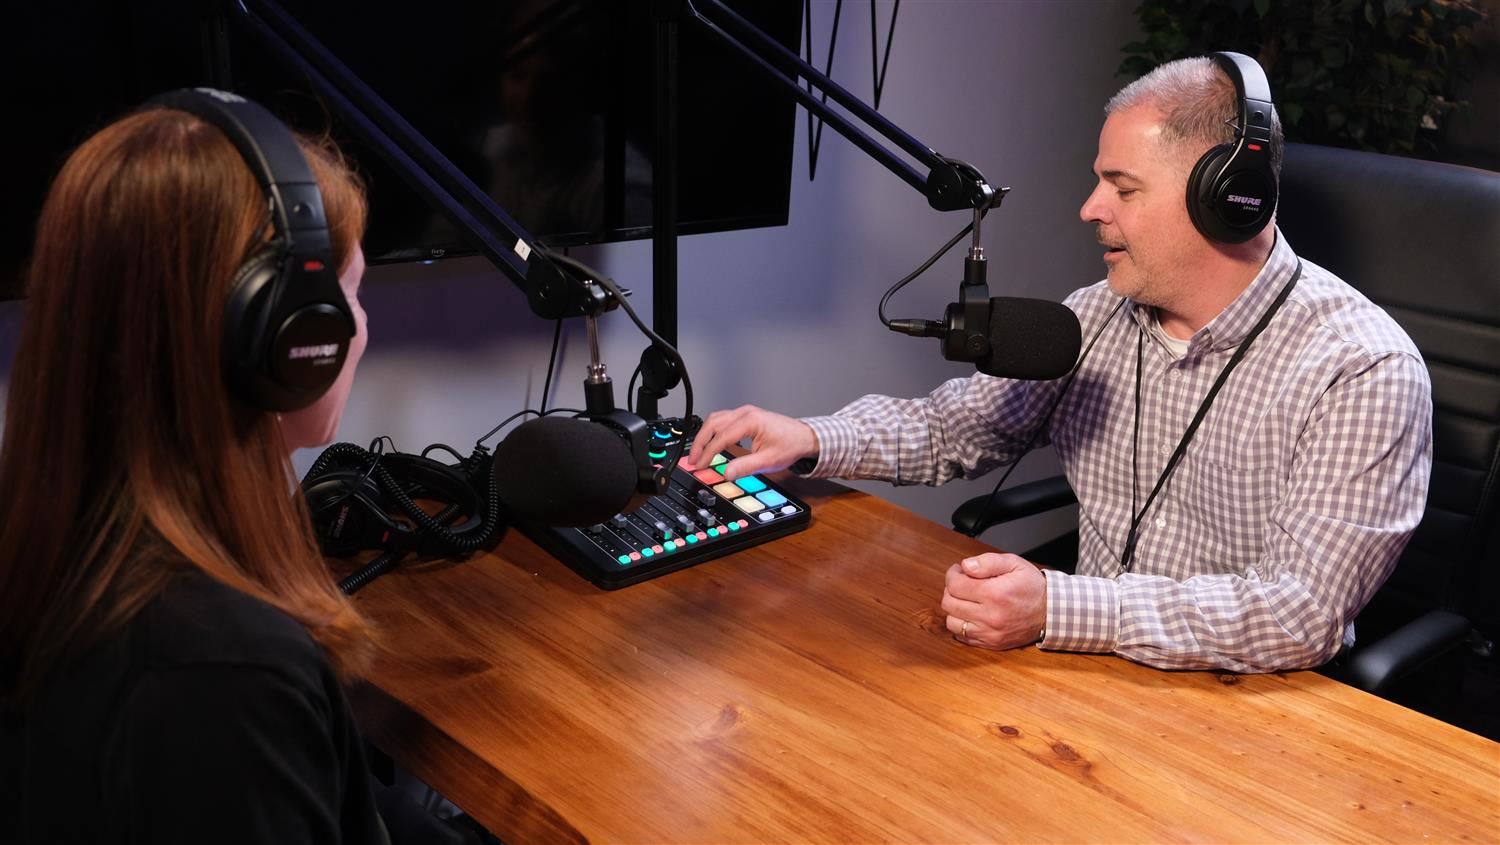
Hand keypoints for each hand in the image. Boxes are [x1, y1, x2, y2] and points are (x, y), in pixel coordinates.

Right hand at [687, 405, 817, 480]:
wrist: (804, 437)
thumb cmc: (790, 445)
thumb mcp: (769, 461)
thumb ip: (746, 467)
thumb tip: (726, 473)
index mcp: (750, 421)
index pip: (721, 437)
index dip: (708, 453)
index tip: (700, 465)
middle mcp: (745, 413)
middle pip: (713, 424)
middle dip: (700, 443)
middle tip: (693, 460)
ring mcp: (744, 413)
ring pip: (715, 420)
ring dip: (705, 436)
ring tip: (698, 453)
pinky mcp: (745, 417)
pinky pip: (722, 420)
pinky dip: (713, 432)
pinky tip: (711, 444)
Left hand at [942, 553, 1046, 649]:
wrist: (1051, 613)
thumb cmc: (1032, 587)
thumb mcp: (1014, 564)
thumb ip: (988, 562)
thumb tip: (966, 566)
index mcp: (995, 594)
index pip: (955, 585)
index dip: (952, 575)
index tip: (958, 571)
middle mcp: (990, 616)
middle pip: (949, 603)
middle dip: (951, 589)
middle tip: (961, 583)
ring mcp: (989, 633)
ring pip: (952, 622)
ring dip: (954, 608)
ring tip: (965, 600)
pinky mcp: (991, 643)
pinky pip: (962, 636)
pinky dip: (961, 624)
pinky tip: (971, 614)